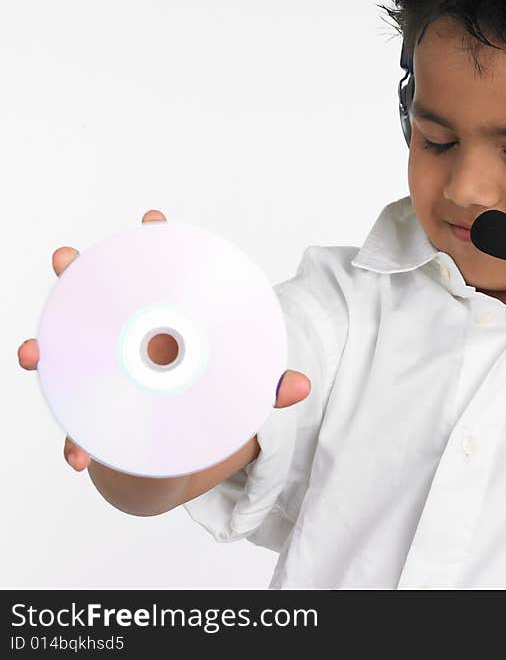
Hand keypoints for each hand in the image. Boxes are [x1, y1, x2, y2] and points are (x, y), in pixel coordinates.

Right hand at [17, 209, 311, 472]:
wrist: (179, 452)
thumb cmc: (206, 399)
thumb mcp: (239, 390)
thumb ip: (267, 386)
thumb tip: (302, 385)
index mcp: (167, 324)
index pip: (158, 272)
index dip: (154, 241)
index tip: (154, 219)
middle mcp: (127, 341)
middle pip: (95, 298)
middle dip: (76, 272)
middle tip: (66, 258)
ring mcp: (104, 375)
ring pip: (64, 355)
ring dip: (45, 349)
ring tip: (33, 353)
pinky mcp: (93, 419)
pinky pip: (76, 429)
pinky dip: (76, 444)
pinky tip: (81, 456)